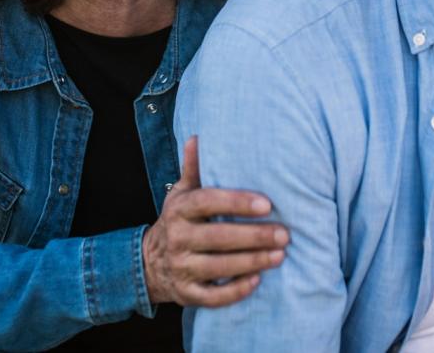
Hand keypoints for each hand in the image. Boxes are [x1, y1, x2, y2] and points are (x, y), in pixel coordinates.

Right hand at [143, 137, 289, 306]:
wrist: (148, 264)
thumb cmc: (179, 220)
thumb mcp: (182, 193)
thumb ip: (193, 169)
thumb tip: (197, 137)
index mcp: (179, 209)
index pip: (208, 202)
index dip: (237, 203)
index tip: (267, 204)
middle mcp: (177, 238)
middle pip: (218, 237)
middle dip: (254, 236)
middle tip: (285, 234)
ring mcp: (181, 267)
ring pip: (219, 267)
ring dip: (252, 262)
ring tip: (280, 255)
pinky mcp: (186, 294)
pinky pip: (213, 296)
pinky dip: (235, 291)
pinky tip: (258, 280)